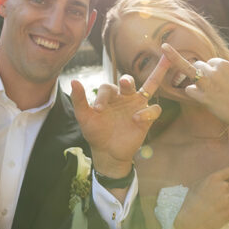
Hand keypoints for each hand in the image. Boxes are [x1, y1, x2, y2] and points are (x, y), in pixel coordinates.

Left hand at [71, 53, 169, 175]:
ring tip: (149, 80)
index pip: (107, 88)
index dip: (102, 96)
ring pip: (150, 87)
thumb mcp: (84, 117)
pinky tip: (137, 119)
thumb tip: (73, 80)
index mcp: (110, 95)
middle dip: (127, 80)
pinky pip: (154, 109)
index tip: (97, 110)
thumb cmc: (95, 132)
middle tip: (123, 82)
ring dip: (155, 76)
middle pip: (129, 81)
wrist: (106, 153)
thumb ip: (79, 99)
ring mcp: (137, 106)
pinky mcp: (147, 118)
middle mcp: (125, 97)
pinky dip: (148, 112)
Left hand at [161, 43, 228, 129]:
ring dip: (187, 76)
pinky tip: (203, 100)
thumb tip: (197, 67)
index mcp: (222, 63)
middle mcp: (215, 70)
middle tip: (210, 87)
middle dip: (198, 74)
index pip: (207, 61)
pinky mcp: (204, 96)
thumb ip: (216, 72)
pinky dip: (193, 94)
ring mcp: (209, 83)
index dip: (207, 70)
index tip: (214, 79)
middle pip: (196, 65)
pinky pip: (189, 90)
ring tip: (172, 56)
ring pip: (188, 70)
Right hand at [174, 166, 228, 228]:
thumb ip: (208, 181)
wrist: (192, 221)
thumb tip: (216, 181)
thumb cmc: (191, 204)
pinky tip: (228, 211)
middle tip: (218, 201)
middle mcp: (223, 186)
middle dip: (228, 193)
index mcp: (214, 178)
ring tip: (220, 208)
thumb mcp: (196, 185)